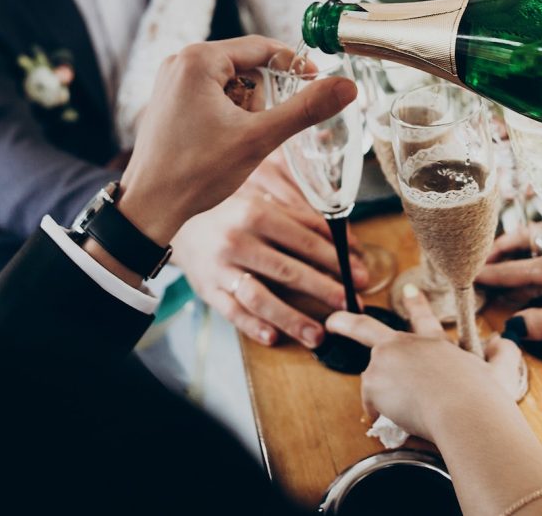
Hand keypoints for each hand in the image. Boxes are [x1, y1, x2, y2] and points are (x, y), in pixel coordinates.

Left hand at [119, 36, 356, 244]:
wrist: (149, 206)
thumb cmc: (196, 172)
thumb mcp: (259, 138)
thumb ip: (305, 109)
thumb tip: (346, 86)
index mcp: (198, 59)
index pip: (261, 47)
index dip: (294, 66)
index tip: (317, 84)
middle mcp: (180, 61)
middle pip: (245, 66)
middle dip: (261, 98)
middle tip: (257, 131)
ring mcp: (171, 81)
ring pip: (230, 83)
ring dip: (245, 110)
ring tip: (234, 141)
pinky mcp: (168, 100)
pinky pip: (211, 95)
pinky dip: (227, 115)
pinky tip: (221, 142)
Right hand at [171, 160, 369, 347]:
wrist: (181, 225)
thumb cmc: (231, 214)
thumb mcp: (262, 204)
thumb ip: (300, 219)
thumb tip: (346, 241)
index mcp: (256, 212)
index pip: (305, 240)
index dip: (337, 260)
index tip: (360, 275)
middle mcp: (238, 240)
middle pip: (289, 271)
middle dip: (325, 291)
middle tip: (351, 306)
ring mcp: (221, 267)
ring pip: (261, 298)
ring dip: (292, 319)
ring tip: (319, 335)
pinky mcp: (207, 289)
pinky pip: (233, 312)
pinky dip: (254, 327)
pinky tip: (274, 338)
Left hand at [327, 286, 521, 442]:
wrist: (466, 412)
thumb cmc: (484, 398)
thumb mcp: (499, 373)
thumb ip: (503, 355)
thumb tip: (506, 340)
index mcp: (434, 344)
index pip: (423, 319)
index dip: (415, 304)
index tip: (408, 291)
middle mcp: (405, 345)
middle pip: (367, 328)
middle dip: (346, 322)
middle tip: (333, 320)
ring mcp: (385, 360)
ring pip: (375, 380)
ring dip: (383, 396)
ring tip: (407, 411)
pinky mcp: (373, 379)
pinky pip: (372, 404)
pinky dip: (381, 415)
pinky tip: (398, 421)